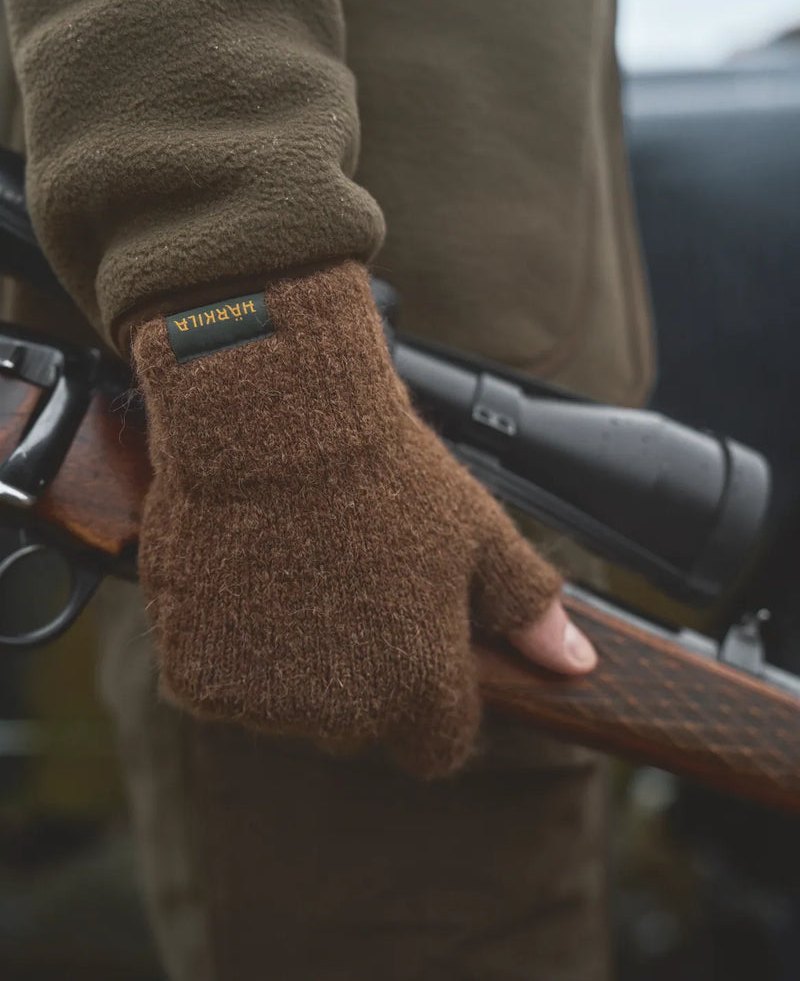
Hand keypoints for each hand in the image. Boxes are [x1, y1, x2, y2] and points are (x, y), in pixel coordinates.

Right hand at [133, 262, 594, 778]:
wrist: (273, 421)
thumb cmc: (385, 473)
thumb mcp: (479, 534)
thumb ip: (530, 612)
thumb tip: (578, 665)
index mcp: (419, 690)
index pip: (436, 745)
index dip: (432, 698)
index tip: (413, 641)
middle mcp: (341, 714)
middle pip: (358, 724)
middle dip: (360, 671)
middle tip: (349, 584)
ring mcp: (262, 700)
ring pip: (286, 704)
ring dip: (288, 660)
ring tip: (294, 570)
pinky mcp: (194, 676)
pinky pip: (220, 682)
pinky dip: (227, 644)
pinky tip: (245, 576)